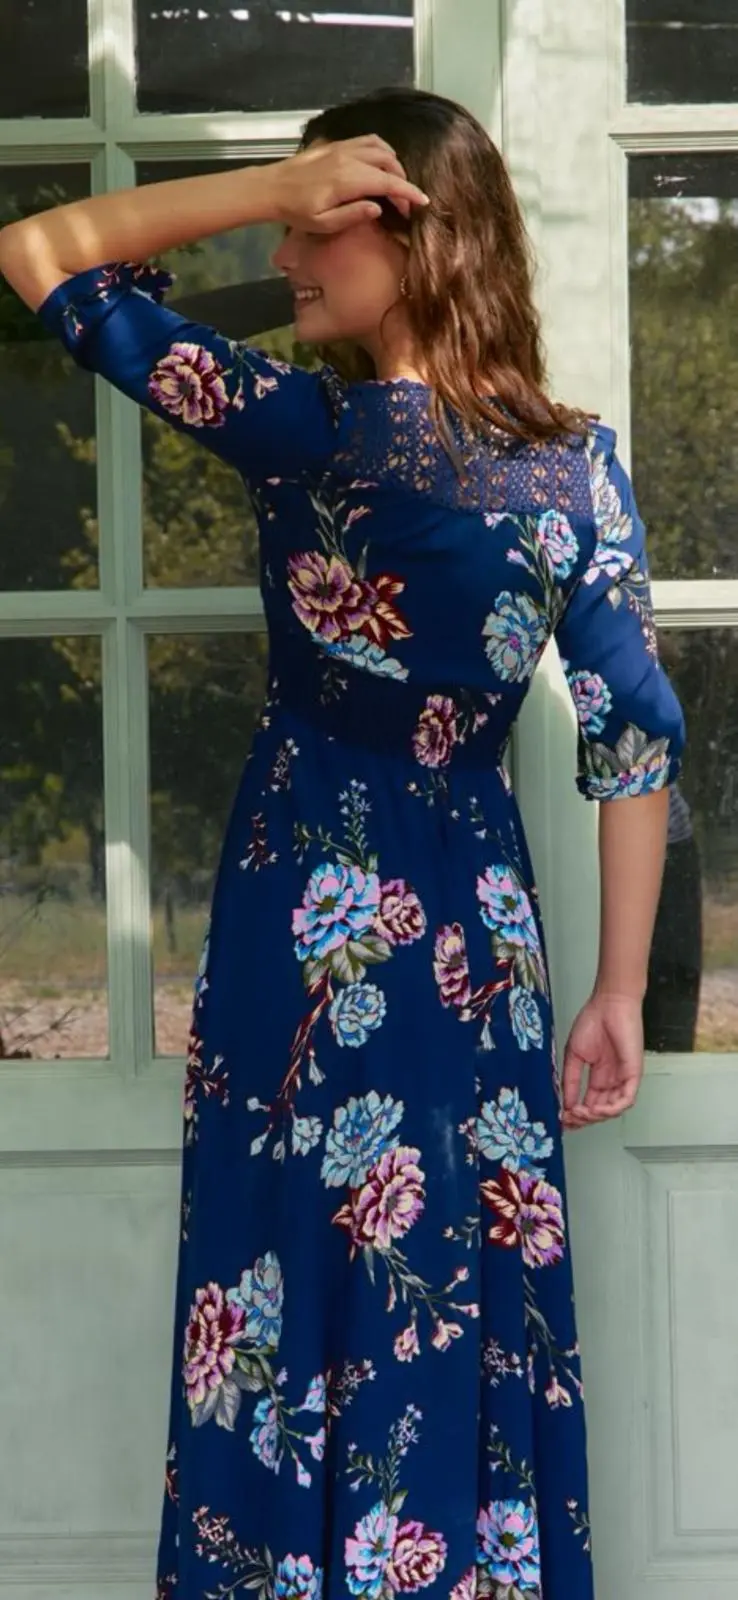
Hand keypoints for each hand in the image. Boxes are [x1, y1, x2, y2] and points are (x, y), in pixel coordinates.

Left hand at [271, 136, 429, 233]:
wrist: (272, 187)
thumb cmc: (296, 211)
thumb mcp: (323, 224)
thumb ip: (352, 215)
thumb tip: (378, 208)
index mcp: (347, 180)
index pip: (387, 183)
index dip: (408, 193)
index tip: (423, 203)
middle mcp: (348, 159)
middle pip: (388, 164)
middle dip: (402, 183)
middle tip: (404, 204)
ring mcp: (343, 148)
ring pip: (381, 148)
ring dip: (394, 165)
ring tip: (395, 185)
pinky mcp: (337, 145)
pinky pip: (368, 141)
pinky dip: (382, 150)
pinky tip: (382, 163)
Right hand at [561, 991, 643, 1130]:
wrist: (609, 1003)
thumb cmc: (594, 1021)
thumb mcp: (574, 1055)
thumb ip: (570, 1079)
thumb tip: (565, 1102)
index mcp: (598, 1076)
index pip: (590, 1104)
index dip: (577, 1115)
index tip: (563, 1119)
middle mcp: (612, 1080)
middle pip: (601, 1110)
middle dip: (584, 1118)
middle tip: (569, 1118)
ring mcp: (623, 1077)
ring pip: (614, 1109)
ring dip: (596, 1116)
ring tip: (580, 1112)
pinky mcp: (634, 1073)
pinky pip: (627, 1099)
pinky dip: (612, 1108)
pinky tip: (597, 1109)